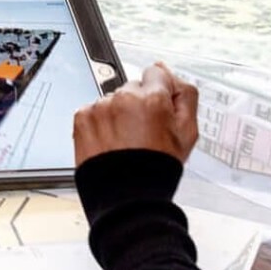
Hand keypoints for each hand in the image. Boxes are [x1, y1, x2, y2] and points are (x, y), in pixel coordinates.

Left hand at [73, 62, 198, 166]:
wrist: (125, 197)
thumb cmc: (156, 170)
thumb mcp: (187, 133)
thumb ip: (185, 96)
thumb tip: (168, 72)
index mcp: (152, 98)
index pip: (156, 73)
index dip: (159, 92)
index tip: (156, 108)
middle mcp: (124, 98)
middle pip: (133, 88)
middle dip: (138, 104)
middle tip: (142, 132)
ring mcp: (100, 108)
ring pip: (112, 100)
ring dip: (117, 114)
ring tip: (124, 142)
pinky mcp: (82, 118)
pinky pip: (92, 111)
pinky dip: (99, 124)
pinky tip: (109, 143)